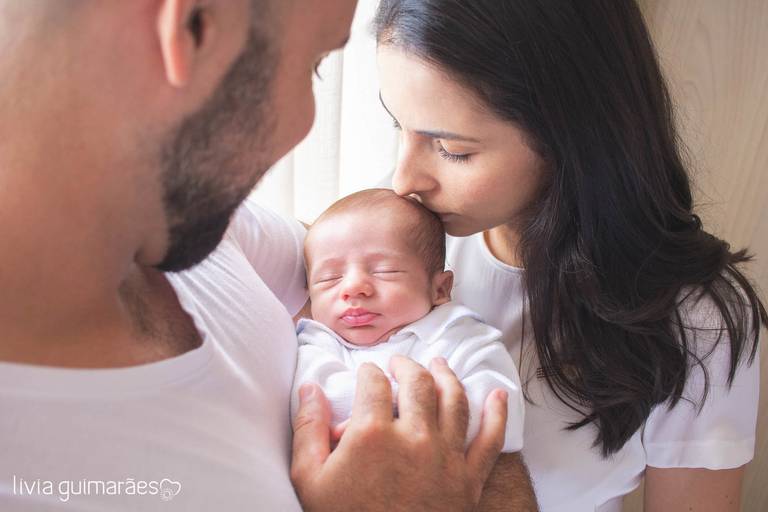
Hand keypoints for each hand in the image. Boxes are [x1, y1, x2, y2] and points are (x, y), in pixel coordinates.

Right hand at [291, 355, 508, 511]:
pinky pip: (491, 440)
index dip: (368, 372)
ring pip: (454, 400)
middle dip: (407, 366)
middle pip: (417, 383)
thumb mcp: (310, 480)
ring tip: (440, 364)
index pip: (373, 383)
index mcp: (373, 434)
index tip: (366, 373)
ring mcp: (446, 457)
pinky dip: (498, 414)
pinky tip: (498, 395)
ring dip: (447, 375)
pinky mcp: (469, 480)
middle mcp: (414, 437)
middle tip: (400, 363)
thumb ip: (308, 429)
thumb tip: (310, 388)